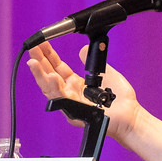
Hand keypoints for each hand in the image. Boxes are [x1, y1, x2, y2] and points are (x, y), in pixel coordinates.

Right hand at [25, 41, 142, 141]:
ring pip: (50, 89)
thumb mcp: (104, 73)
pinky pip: (62, 99)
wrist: (130, 116)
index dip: (49, 56)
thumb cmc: (120, 99)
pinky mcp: (75, 111)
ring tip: (33, 62)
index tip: (42, 44)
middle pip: (49, 76)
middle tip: (31, 49)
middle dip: (39, 63)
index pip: (58, 68)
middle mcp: (70, 93)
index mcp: (76, 84)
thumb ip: (92, 62)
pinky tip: (51, 77)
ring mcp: (71, 103)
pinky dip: (55, 88)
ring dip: (40, 75)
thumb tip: (82, 48)